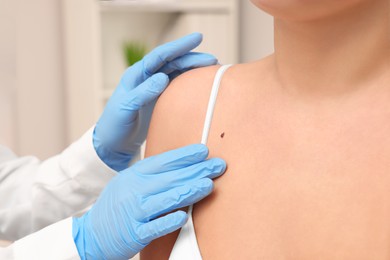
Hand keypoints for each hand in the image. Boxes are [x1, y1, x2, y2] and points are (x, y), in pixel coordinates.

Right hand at [72, 144, 225, 259]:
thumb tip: (182, 166)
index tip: (204, 151)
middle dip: (196, 170)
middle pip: (170, 178)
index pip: (164, 162)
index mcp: (135, 175)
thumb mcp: (129, 182)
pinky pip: (155, 226)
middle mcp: (135, 190)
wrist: (91, 234)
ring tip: (208, 185)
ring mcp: (134, 212)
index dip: (185, 155)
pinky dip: (169, 220)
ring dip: (189, 191)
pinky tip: (184, 216)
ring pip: (166, 199)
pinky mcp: (134, 234)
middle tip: (218, 165)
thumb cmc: (117, 205)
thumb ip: (152, 175)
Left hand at [93, 33, 217, 170]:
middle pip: (172, 62)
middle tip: (213, 60)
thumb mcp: (126, 109)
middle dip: (192, 58)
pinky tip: (202, 84)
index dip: (179, 46)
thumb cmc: (115, 126)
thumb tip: (162, 77)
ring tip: (212, 70)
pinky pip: (177, 86)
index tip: (198, 38)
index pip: (160, 56)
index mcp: (136, 75)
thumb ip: (142, 93)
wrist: (113, 143)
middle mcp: (146, 78)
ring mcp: (154, 88)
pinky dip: (190, 82)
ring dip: (193, 69)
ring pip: (177, 72)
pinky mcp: (159, 99)